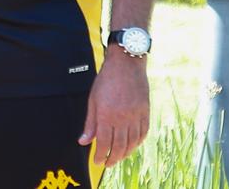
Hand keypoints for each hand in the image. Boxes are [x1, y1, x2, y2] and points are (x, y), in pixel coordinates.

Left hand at [78, 51, 149, 166]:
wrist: (126, 64)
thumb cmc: (106, 81)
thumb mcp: (93, 100)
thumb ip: (90, 123)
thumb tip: (83, 142)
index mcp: (106, 115)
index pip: (103, 143)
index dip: (100, 155)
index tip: (97, 161)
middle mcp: (122, 118)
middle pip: (118, 146)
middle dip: (112, 159)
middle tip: (107, 164)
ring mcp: (135, 116)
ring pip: (132, 143)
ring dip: (125, 154)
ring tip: (118, 158)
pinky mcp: (145, 112)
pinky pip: (143, 133)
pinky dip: (137, 143)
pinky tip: (132, 146)